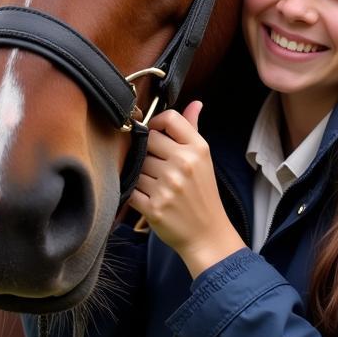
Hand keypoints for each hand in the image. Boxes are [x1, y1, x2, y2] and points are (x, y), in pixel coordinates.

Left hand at [130, 101, 246, 278]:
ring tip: (154, 183)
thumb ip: (193, 129)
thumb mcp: (203, 159)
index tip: (154, 133)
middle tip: (155, 165)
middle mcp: (183, 164)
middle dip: (147, 152)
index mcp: (198, 149)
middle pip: (147, 140)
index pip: (169, 118)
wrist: (207, 233)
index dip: (156, 122)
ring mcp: (168, 186)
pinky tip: (147, 196)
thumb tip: (195, 103)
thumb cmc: (202, 193)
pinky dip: (134, 192)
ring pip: (136, 165)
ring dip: (139, 173)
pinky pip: (130, 188)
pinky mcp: (154, 207)